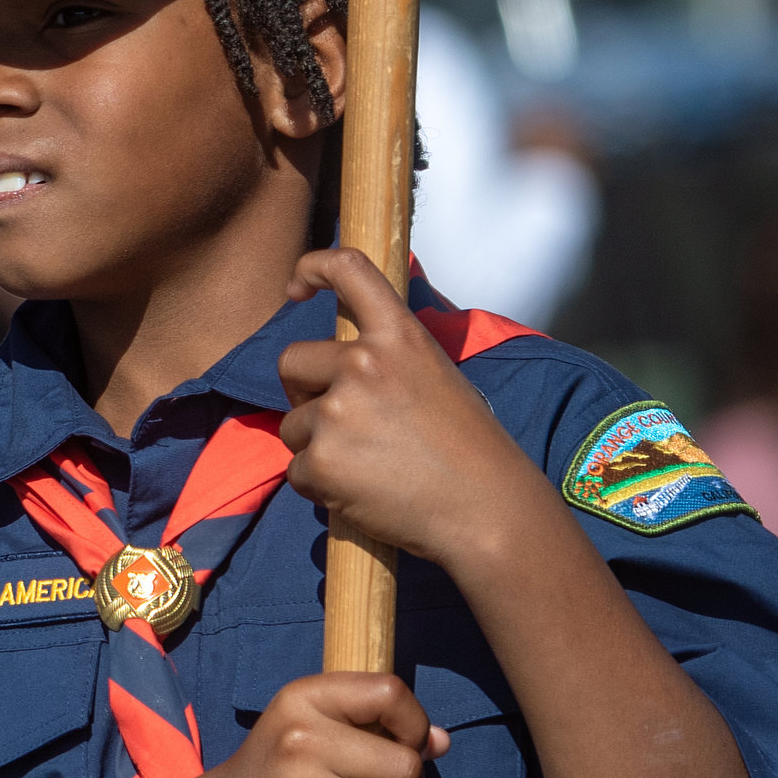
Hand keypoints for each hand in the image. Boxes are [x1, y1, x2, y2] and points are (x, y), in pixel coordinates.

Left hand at [274, 249, 548, 571]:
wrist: (486, 511)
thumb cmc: (470, 451)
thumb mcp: (437, 379)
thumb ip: (390, 360)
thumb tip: (344, 358)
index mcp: (401, 336)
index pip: (350, 271)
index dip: (315, 266)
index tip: (298, 285)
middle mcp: (363, 363)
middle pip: (291, 361)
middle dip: (304, 391)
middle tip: (346, 422)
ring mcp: (336, 411)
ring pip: (292, 424)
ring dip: (317, 445)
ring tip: (372, 464)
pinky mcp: (319, 460)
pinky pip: (296, 470)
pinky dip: (320, 485)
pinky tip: (364, 492)